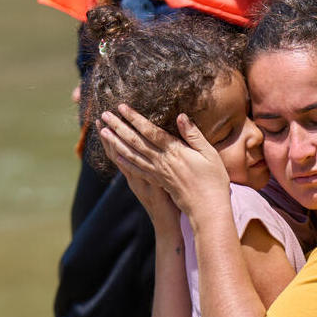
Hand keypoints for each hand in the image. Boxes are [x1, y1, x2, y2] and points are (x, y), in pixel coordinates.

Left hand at [98, 105, 229, 216]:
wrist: (207, 209)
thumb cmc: (213, 180)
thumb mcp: (209, 154)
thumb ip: (193, 135)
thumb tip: (181, 116)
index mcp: (175, 151)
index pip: (150, 131)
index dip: (135, 118)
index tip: (122, 107)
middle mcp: (162, 162)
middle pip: (135, 141)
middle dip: (119, 127)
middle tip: (104, 115)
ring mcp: (158, 173)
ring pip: (132, 155)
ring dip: (116, 143)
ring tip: (103, 132)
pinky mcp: (158, 182)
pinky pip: (137, 171)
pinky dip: (125, 162)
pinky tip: (116, 156)